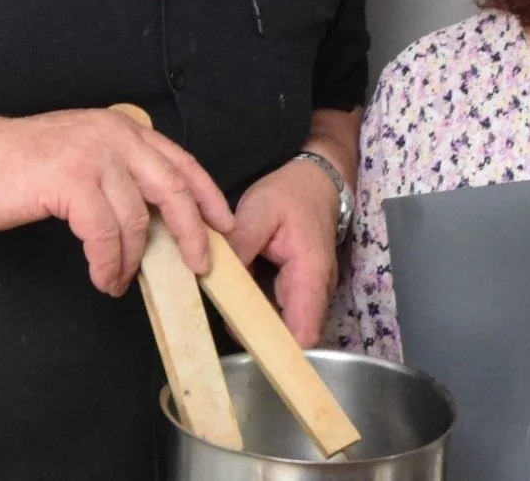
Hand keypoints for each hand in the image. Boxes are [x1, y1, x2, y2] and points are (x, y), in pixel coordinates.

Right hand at [0, 109, 233, 296]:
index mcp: (124, 128)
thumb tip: (157, 210)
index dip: (208, 194)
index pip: (182, 161)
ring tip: (122, 279)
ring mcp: (94, 156)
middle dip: (190, 231)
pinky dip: (108, 262)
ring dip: (133, 259)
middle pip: (172, 188)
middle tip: (200, 263)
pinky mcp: (72, 181)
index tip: (224, 224)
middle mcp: (115, 136)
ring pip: (136, 219)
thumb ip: (122, 168)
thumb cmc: (26, 163)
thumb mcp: (85, 149)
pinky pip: (104, 234)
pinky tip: (103, 276)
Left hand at [227, 157, 340, 346]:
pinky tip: (234, 296)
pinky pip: (277, 315)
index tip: (241, 340)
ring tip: (222, 304)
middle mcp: (316, 293)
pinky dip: (255, 311)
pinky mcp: (298, 294)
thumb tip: (213, 275)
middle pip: (290, 338)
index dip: (276, 348)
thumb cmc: (291, 194)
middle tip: (219, 317)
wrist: (315, 182)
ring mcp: (309, 296)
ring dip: (253, 324)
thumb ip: (240, 243)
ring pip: (281, 329)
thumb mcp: (260, 209)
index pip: (302, 334)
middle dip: (255, 337)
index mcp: (310, 274)